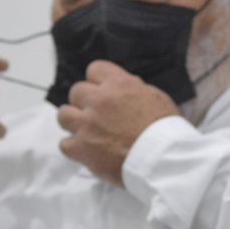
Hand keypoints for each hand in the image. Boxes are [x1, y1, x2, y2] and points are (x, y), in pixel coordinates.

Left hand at [56, 60, 177, 186]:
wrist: (162, 159)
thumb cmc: (165, 130)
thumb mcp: (156, 98)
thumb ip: (133, 90)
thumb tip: (121, 91)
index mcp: (119, 85)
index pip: (95, 69)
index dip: (99, 81)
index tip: (104, 91)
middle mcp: (99, 101)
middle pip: (76, 91)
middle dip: (86, 102)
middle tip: (98, 114)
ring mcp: (87, 125)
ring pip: (64, 115)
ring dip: (74, 121)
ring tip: (88, 131)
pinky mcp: (81, 148)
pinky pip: (64, 144)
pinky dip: (75, 147)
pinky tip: (88, 150)